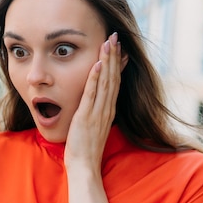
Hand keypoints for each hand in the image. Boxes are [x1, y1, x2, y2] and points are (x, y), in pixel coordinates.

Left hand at [65, 32, 121, 170]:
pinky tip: (96, 63)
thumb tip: (92, 104)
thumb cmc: (85, 150)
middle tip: (115, 36)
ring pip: (105, 81)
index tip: (118, 47)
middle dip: (114, 55)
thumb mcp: (93, 127)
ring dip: (107, 60)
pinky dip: (95, 78)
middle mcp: (106, 109)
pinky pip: (92, 94)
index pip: (114, 82)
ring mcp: (98, 112)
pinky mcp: (87, 116)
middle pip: (113, 77)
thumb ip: (94, 114)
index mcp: (108, 110)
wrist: (84, 167)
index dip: (116, 63)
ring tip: (108, 42)